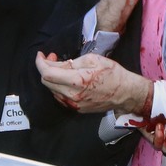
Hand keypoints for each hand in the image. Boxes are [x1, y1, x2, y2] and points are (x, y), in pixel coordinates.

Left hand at [35, 51, 150, 113]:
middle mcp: (72, 96)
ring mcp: (74, 105)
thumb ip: (72, 62)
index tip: (41, 55)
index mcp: (77, 80)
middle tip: (53, 58)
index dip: (40, 63)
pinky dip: (59, 86)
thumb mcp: (93, 59)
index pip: (47, 73)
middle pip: (47, 82)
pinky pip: (60, 97)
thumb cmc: (112, 73)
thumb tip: (57, 64)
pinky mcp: (77, 109)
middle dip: (46, 68)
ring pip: (52, 90)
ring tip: (62, 68)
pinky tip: (67, 79)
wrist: (125, 93)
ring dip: (52, 78)